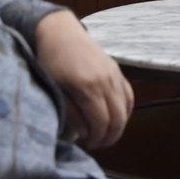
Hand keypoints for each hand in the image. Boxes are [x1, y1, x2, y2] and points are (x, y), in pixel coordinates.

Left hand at [34, 10, 133, 149]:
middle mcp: (106, 81)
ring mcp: (115, 75)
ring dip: (118, 126)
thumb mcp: (54, 89)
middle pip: (117, 119)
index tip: (87, 145)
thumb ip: (70, 112)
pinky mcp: (118, 71)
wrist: (61, 33)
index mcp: (88, 87)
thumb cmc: (51, 62)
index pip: (101, 123)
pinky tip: (115, 117)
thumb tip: (85, 133)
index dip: (96, 138)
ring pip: (126, 109)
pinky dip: (125, 110)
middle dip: (109, 137)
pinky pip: (129, 96)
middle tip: (97, 144)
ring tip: (104, 134)